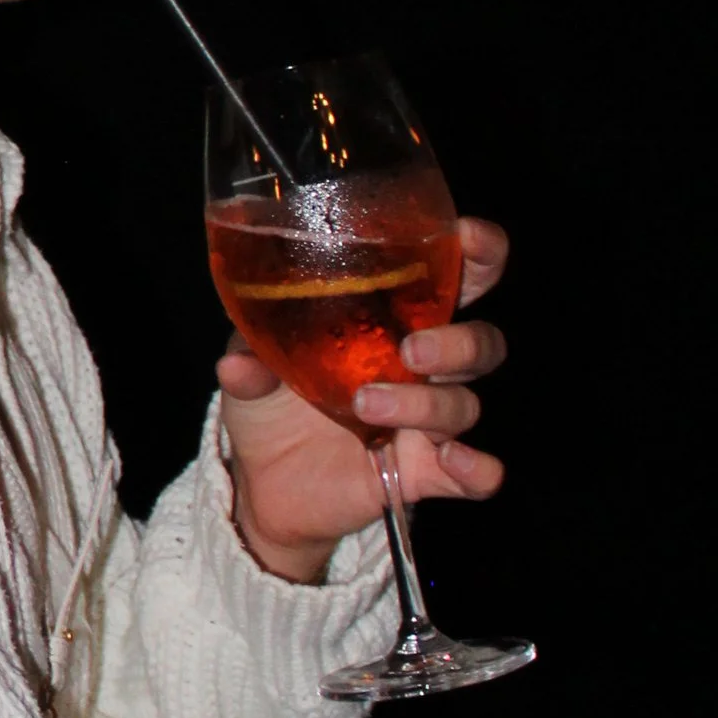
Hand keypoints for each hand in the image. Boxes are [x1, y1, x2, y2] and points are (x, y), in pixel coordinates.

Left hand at [220, 217, 509, 583]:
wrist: (263, 483)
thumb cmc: (271, 402)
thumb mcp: (252, 370)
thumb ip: (250, 358)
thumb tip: (236, 364)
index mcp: (392, 320)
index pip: (458, 276)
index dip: (480, 252)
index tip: (468, 234)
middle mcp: (422, 366)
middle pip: (481, 341)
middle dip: (458, 342)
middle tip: (410, 348)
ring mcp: (427, 419)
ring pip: (465, 403)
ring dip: (425, 404)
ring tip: (366, 404)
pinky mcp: (424, 471)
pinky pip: (476, 474)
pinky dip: (477, 469)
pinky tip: (454, 462)